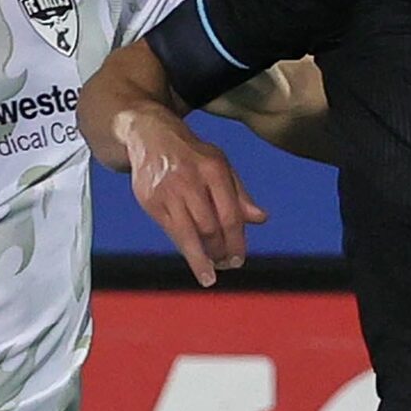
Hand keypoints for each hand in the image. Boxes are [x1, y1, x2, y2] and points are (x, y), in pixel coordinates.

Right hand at [123, 113, 266, 287]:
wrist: (151, 136)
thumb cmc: (192, 155)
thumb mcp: (221, 166)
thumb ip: (240, 194)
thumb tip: (261, 219)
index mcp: (213, 169)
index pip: (230, 215)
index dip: (237, 242)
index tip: (239, 260)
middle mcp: (189, 180)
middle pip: (209, 228)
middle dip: (220, 251)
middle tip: (226, 264)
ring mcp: (167, 191)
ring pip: (187, 235)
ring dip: (200, 258)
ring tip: (209, 273)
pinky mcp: (150, 201)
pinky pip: (170, 231)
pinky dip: (183, 247)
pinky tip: (193, 256)